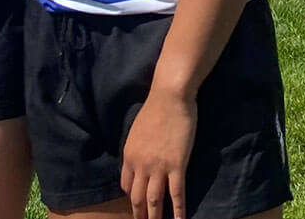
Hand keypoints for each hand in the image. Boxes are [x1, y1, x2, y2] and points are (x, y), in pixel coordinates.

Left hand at [120, 87, 197, 218]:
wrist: (169, 97)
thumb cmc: (155, 109)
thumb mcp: (137, 131)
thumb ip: (137, 149)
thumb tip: (140, 159)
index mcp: (129, 156)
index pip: (126, 185)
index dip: (131, 197)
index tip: (137, 205)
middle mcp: (140, 165)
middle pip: (137, 198)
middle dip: (140, 215)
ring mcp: (158, 167)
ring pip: (154, 201)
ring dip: (155, 218)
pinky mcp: (176, 166)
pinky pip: (176, 195)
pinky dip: (178, 211)